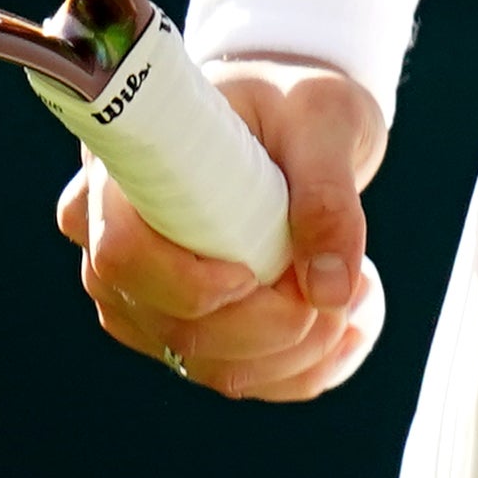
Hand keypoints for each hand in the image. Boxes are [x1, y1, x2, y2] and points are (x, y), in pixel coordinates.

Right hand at [62, 60, 384, 401]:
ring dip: (295, 352)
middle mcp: (117, 243)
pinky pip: (233, 375)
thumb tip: (331, 291)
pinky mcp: (182, 328)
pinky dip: (299, 371)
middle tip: (349, 290)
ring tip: (360, 295)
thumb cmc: (293, 101)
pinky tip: (350, 332)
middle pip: (170, 324)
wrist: (293, 122)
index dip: (188, 284)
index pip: (121, 254)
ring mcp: (143, 296)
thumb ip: (328, 193)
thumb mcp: (321, 119)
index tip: (257, 272)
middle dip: (269, 328)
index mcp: (126, 174)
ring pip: (204, 364)